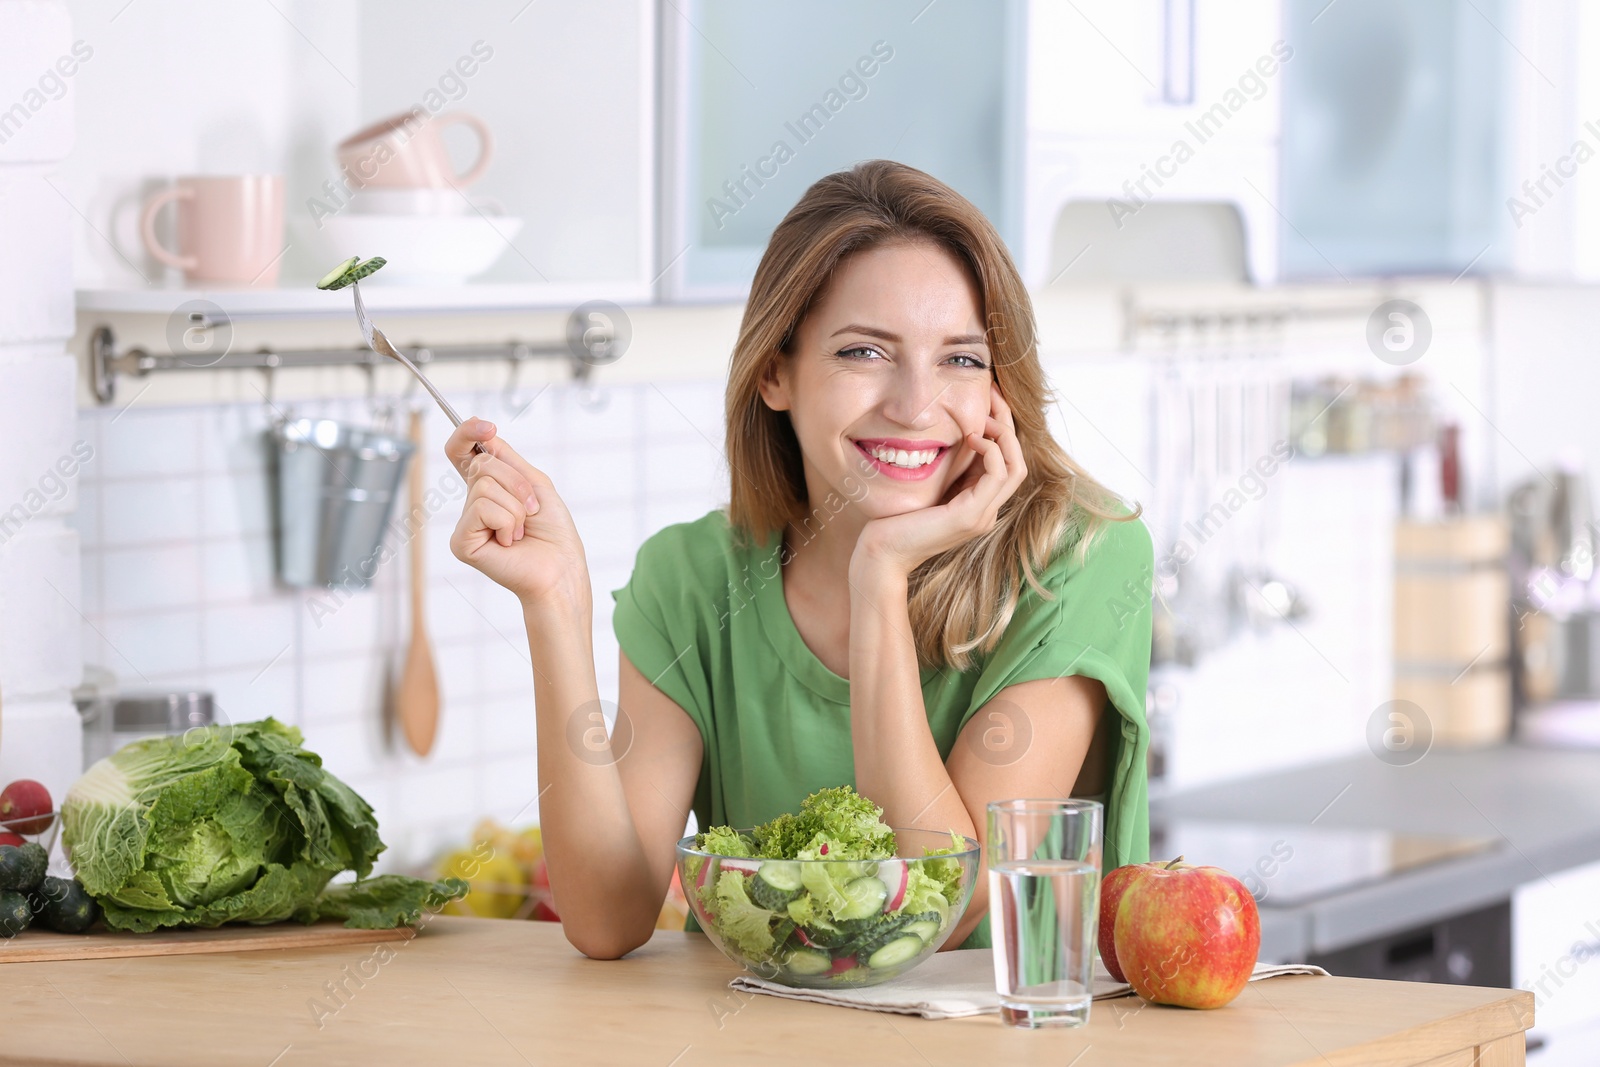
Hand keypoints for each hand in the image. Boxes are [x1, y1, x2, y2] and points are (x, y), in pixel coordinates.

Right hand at [446, 418, 590, 610]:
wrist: (561, 567)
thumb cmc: (553, 531)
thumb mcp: (534, 483)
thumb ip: (507, 458)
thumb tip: (483, 432)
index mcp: (487, 490)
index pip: (463, 453)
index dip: (467, 434)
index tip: (486, 427)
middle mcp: (472, 505)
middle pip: (482, 465)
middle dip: (516, 482)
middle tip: (531, 510)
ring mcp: (465, 524)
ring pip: (484, 486)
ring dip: (516, 506)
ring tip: (521, 529)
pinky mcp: (461, 542)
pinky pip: (482, 509)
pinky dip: (507, 521)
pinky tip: (510, 541)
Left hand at [851, 384, 1028, 581]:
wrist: (882, 553)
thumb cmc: (896, 519)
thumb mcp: (928, 485)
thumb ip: (946, 468)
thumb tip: (953, 432)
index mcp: (978, 503)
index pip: (1006, 461)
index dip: (1002, 427)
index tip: (989, 398)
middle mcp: (987, 511)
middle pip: (1017, 460)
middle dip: (1007, 423)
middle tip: (992, 393)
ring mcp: (982, 516)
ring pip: (1015, 467)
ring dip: (1003, 435)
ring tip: (982, 416)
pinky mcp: (970, 516)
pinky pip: (997, 475)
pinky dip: (990, 450)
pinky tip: (971, 437)